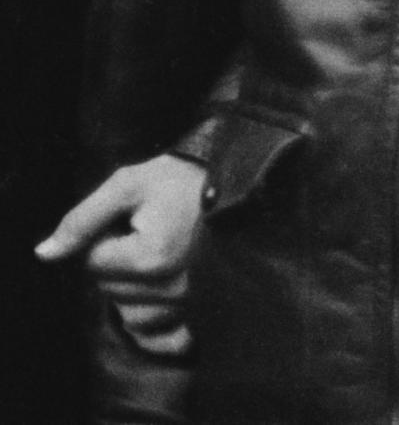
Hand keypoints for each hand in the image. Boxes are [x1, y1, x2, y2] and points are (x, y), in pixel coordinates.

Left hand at [37, 155, 207, 356]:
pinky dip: (152, 323)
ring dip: (131, 289)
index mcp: (152, 258)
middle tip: (147, 231)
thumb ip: (82, 220)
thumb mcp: (127, 185)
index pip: (93, 262)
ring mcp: (189, 302)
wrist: (236, 181)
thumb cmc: (179, 180)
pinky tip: (156, 298)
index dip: (104, 236)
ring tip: (156, 257)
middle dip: (117, 262)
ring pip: (130, 312)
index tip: (132, 217)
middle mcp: (172, 287)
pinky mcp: (200, 310)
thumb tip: (45, 254)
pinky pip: (161, 334)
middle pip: (110, 288)